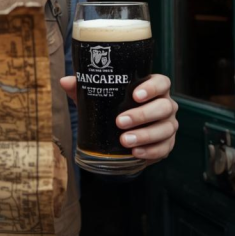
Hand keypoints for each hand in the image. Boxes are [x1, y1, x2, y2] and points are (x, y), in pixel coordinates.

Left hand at [60, 74, 177, 163]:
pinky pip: (164, 148)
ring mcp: (169, 125)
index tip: (135, 95)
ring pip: (165, 129)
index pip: (162, 83)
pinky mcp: (167, 144)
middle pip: (163, 107)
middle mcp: (166, 105)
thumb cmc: (113, 108)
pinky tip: (136, 153)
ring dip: (145, 135)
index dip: (152, 88)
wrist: (123, 132)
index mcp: (154, 88)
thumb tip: (65, 81)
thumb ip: (84, 89)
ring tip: (125, 141)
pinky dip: (151, 151)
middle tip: (120, 122)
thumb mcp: (100, 97)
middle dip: (142, 115)